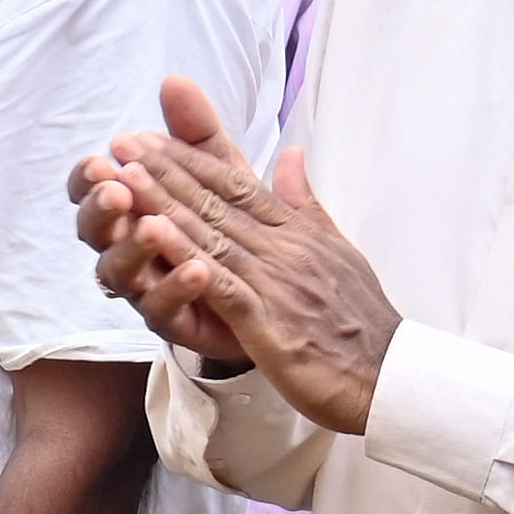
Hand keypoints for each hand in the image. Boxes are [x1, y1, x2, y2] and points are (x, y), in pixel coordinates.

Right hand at [76, 80, 251, 370]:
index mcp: (133, 210)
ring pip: (118, 273)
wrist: (285, 294)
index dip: (88, 179)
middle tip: (115, 186)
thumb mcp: (224, 174)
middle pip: (94, 232)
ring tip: (153, 224)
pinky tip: (199, 268)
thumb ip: (197, 133)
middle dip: (100, 208)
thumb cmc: (241, 230)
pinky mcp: (177, 324)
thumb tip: (175, 80)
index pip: (93, 191)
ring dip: (133, 247)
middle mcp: (130, 250)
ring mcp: (148, 289)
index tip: (101, 158)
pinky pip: (164, 311)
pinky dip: (177, 288)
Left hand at [88, 77, 397, 429]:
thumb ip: (305, 204)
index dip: (191, 159)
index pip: (237, 185)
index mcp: (296, 233)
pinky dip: (185, 256)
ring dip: (164, 203)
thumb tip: (291, 154)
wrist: (392, 376)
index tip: (150, 137)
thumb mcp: (336, 250)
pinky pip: (220, 283)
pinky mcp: (269, 321)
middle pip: (216, 202)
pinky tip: (151, 234)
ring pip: (210, 235)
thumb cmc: (360, 319)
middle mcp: (284, 249)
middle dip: (166, 170)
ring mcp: (276, 283)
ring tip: (124, 175)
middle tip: (122, 142)